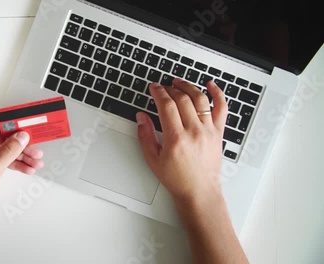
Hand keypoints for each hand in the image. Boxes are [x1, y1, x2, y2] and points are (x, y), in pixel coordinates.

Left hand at [0, 114, 43, 235]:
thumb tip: (21, 137)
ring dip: (22, 154)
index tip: (26, 123)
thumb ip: (9, 149)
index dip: (12, 122)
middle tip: (35, 146)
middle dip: (21, 143)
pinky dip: (17, 163)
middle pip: (4, 135)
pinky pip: (5, 158)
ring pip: (7, 147)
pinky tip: (28, 167)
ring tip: (35, 159)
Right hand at [136, 79, 226, 202]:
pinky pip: (221, 108)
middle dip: (170, 88)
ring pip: (200, 99)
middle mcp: (194, 131)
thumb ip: (145, 136)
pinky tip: (211, 85)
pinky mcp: (218, 133)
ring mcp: (208, 131)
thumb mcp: (153, 159)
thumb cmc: (178, 179)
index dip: (158, 92)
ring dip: (188, 87)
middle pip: (182, 99)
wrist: (199, 192)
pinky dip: (217, 94)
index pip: (166, 105)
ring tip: (179, 83)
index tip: (154, 88)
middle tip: (163, 87)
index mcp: (176, 138)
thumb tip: (141, 118)